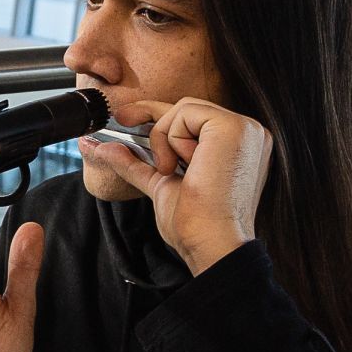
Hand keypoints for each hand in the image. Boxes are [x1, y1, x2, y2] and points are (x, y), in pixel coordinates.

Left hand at [78, 98, 269, 273]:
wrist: (210, 242)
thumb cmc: (195, 224)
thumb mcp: (162, 185)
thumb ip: (138, 163)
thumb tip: (104, 147)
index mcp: (237, 148)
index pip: (195, 120)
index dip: (160, 115)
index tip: (128, 117)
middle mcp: (248, 134)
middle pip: (189, 109)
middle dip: (152, 116)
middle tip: (123, 119)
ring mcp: (245, 129)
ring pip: (184, 109)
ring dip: (165, 139)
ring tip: (172, 170)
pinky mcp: (233, 127)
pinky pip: (186, 113)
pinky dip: (172, 138)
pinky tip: (183, 165)